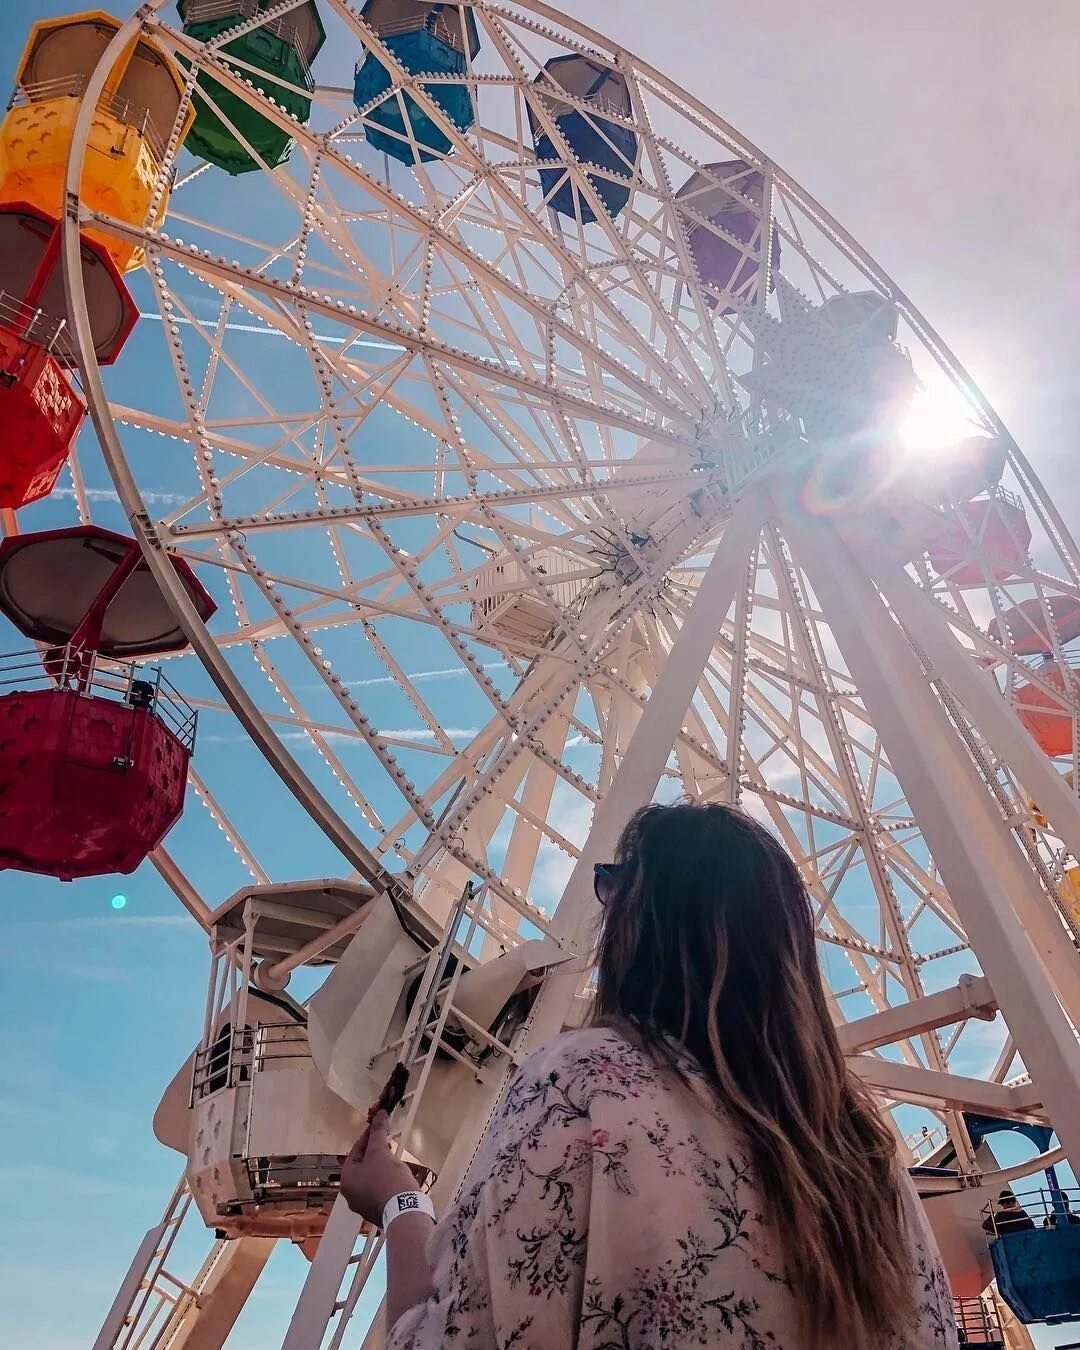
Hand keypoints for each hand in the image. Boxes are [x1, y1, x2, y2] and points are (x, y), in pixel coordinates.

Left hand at [340, 1111, 418, 1226]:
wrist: (405, 1212)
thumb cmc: (388, 1179)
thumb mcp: (381, 1152)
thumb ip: (378, 1132)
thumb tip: (379, 1113)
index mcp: (346, 1178)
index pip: (357, 1149)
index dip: (369, 1134)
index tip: (380, 1124)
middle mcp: (349, 1193)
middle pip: (362, 1164)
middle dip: (375, 1150)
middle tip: (389, 1141)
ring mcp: (362, 1204)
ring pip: (370, 1177)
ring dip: (381, 1165)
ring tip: (394, 1157)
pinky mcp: (375, 1211)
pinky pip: (377, 1189)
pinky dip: (385, 1179)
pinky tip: (396, 1175)